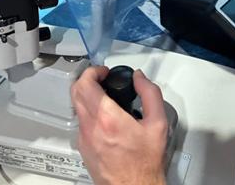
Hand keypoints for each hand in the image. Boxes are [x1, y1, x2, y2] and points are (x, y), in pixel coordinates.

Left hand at [71, 66, 168, 184]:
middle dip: (87, 79)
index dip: (93, 71)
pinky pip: (80, 122)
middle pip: (75, 92)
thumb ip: (150, 94)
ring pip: (76, 106)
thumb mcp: (158, 124)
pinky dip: (88, 112)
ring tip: (104, 96)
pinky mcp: (83, 147)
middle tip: (101, 79)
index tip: (103, 72)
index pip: (86, 84)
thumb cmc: (145, 163)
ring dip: (86, 95)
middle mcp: (91, 128)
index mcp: (108, 119)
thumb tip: (140, 78)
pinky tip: (104, 117)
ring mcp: (84, 138)